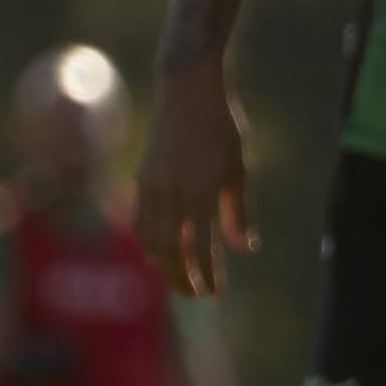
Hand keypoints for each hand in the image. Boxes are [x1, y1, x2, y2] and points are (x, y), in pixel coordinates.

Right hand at [134, 81, 251, 300]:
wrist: (186, 89)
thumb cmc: (221, 127)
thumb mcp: (238, 168)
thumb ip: (238, 211)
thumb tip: (244, 249)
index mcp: (201, 193)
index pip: (201, 249)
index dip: (207, 276)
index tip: (214, 294)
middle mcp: (173, 194)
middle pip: (171, 252)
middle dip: (182, 278)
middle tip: (195, 296)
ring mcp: (153, 186)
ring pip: (151, 240)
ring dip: (163, 265)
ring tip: (177, 279)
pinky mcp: (143, 178)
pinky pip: (141, 221)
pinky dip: (149, 242)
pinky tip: (160, 251)